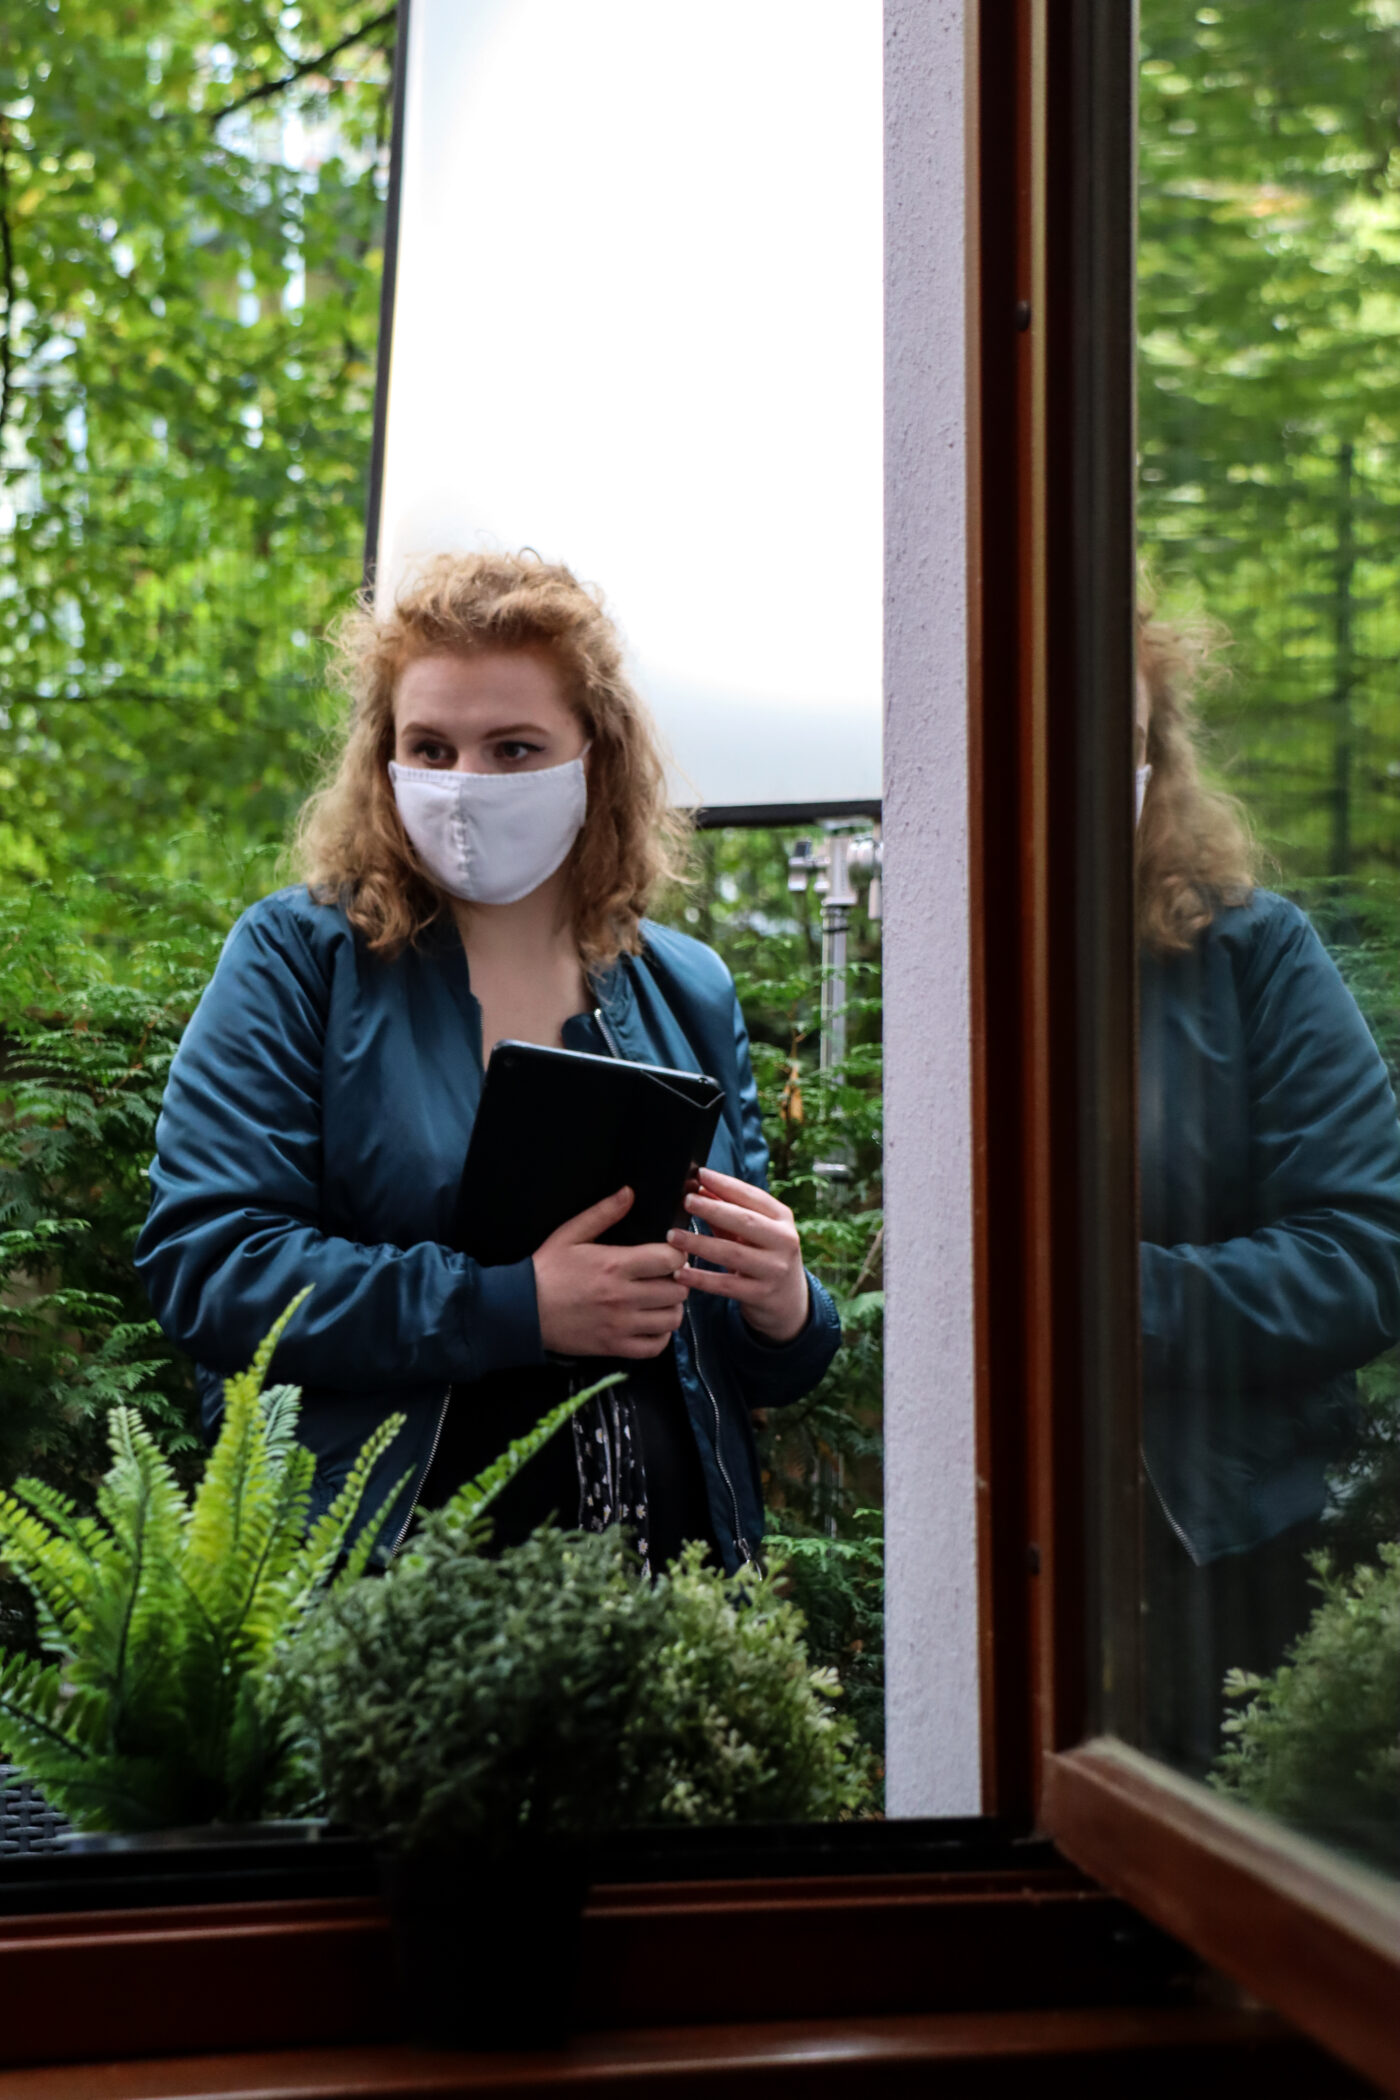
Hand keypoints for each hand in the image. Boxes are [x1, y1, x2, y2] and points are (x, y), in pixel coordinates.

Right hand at [533, 1186, 690, 1359]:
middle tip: (666, 1277)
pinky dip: (660, 1335)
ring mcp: (620, 1325)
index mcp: (615, 1265)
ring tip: (661, 1300)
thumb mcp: (570, 1234)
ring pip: (672, 1320)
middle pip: (678, 1290)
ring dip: (672, 1308)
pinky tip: (651, 1323)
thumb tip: (629, 1192)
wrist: (522, 1309)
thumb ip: (603, 1213)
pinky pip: (655, 1347)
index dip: (677, 1254)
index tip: (669, 1253)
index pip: (670, 1259)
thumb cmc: (547, 1269)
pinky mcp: (614, 1347)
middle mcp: (623, 1297)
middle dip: (677, 1280)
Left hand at [667, 1167, 810, 1343]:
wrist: (788, 1300)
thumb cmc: (763, 1255)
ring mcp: (774, 1270)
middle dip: (713, 1209)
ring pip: (732, 1253)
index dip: (727, 1185)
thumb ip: (728, 1210)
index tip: (700, 1174)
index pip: (753, 1196)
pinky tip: (680, 1273)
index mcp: (782, 1218)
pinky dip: (701, 1279)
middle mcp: (784, 1241)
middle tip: (686, 1200)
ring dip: (699, 1243)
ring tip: (672, 1236)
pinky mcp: (761, 1294)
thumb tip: (699, 1186)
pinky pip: (726, 1285)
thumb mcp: (753, 1231)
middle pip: (745, 1221)